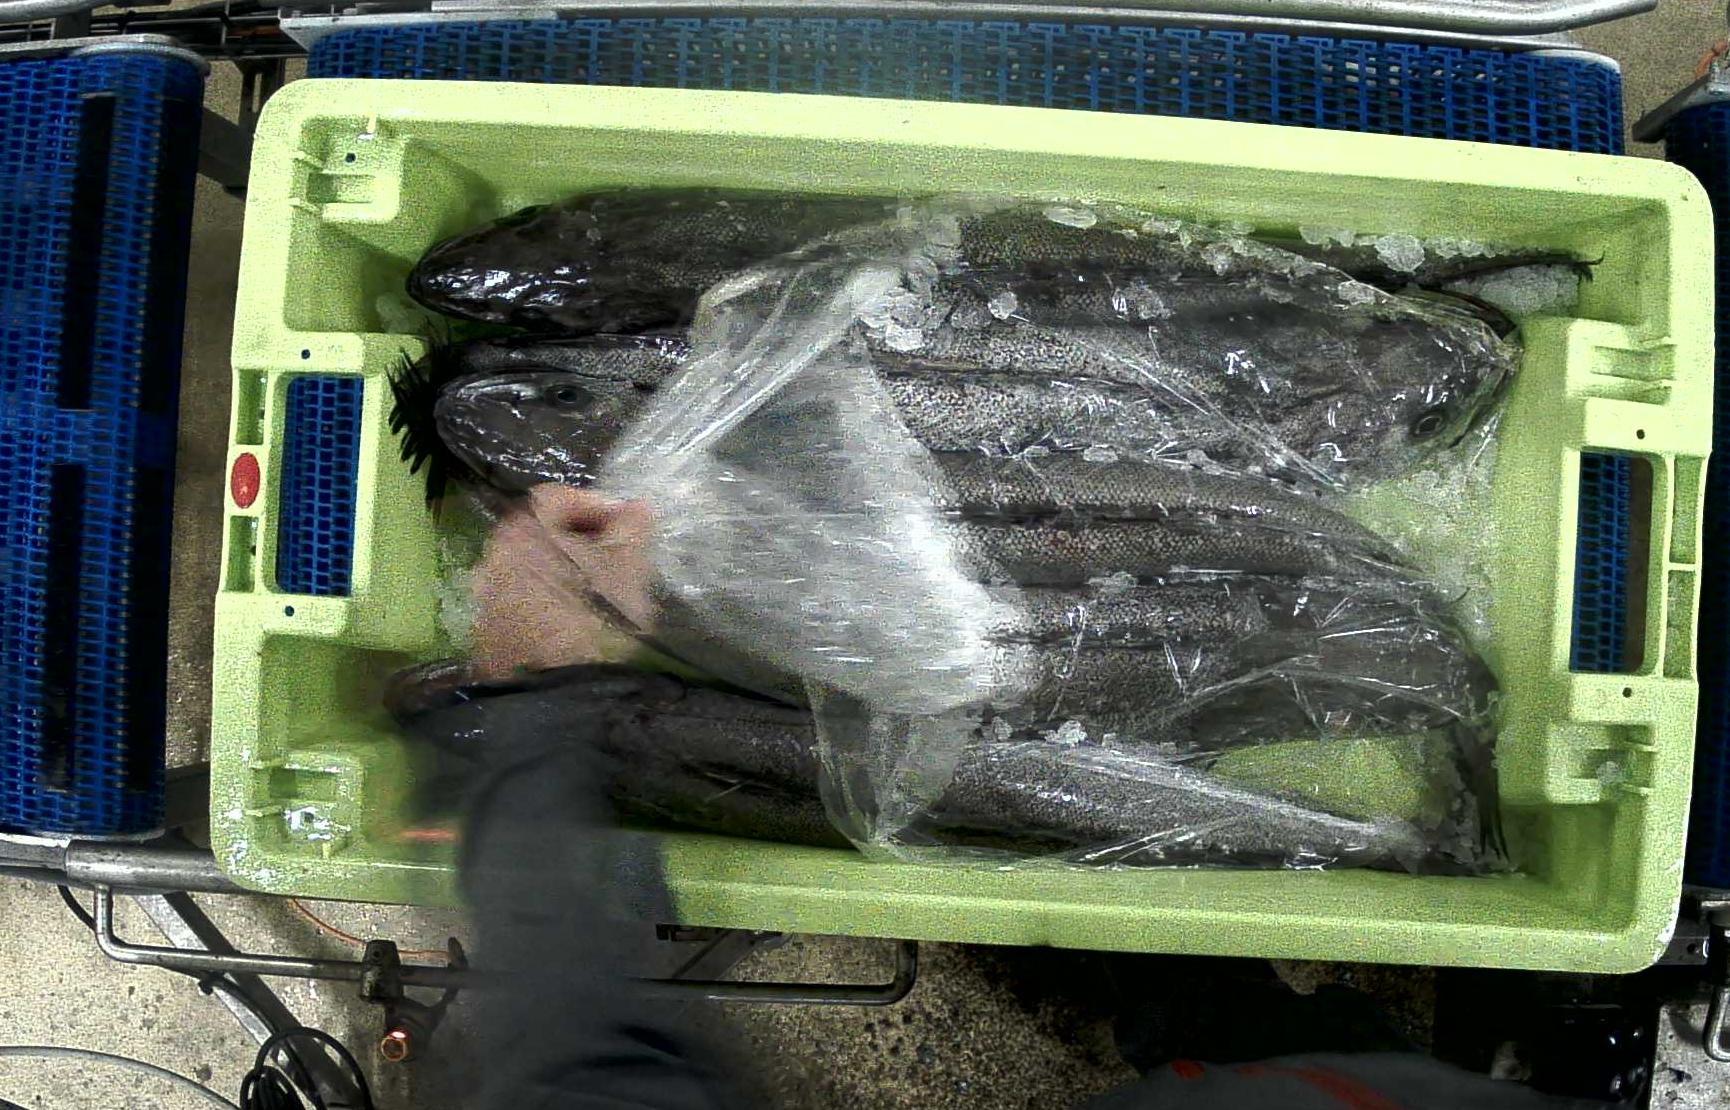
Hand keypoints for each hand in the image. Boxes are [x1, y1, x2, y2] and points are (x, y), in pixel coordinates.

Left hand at [470, 484, 654, 680]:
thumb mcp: (629, 568)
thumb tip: (636, 507)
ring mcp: (485, 596)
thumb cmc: (597, 619)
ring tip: (597, 593)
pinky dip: (545, 600)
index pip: (559, 496)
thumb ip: (633, 527)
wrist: (555, 696)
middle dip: (580, 538)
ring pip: (530, 568)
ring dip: (562, 570)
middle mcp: (493, 555)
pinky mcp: (486, 633)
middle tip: (616, 558)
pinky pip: (520, 601)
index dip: (598, 504)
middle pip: (541, 532)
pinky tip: (572, 623)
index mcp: (523, 529)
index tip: (628, 526)